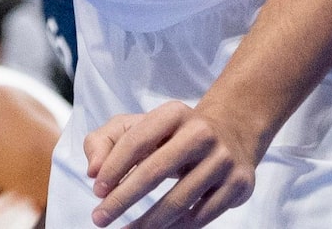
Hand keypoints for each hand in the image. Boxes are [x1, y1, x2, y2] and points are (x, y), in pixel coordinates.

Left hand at [85, 100, 262, 226]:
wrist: (231, 134)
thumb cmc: (171, 134)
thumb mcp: (137, 125)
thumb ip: (106, 141)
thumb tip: (93, 171)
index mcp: (173, 113)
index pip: (136, 141)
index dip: (114, 167)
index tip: (96, 190)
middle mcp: (201, 134)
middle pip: (156, 171)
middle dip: (123, 199)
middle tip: (100, 218)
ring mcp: (223, 160)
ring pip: (180, 200)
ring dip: (149, 221)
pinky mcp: (238, 185)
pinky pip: (202, 215)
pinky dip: (176, 228)